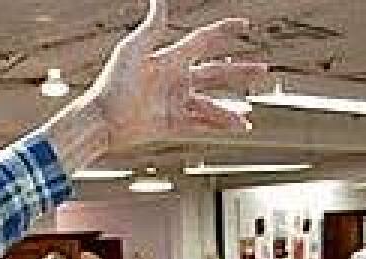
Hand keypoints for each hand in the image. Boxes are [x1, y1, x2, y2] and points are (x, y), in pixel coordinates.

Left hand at [81, 0, 267, 150]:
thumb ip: (152, 26)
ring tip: (247, 117)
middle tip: (263, 69)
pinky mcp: (172, 124)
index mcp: (170, 59)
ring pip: (211, 104)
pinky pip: (201, 124)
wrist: (102, 119)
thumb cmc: (112, 82)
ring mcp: (175, 103)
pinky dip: (219, 126)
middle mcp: (176, 80)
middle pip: (216, 72)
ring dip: (230, 110)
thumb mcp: (132, 50)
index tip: (244, 24)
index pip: (203, 40)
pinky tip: (237, 127)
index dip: (224, 30)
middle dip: (240, 71)